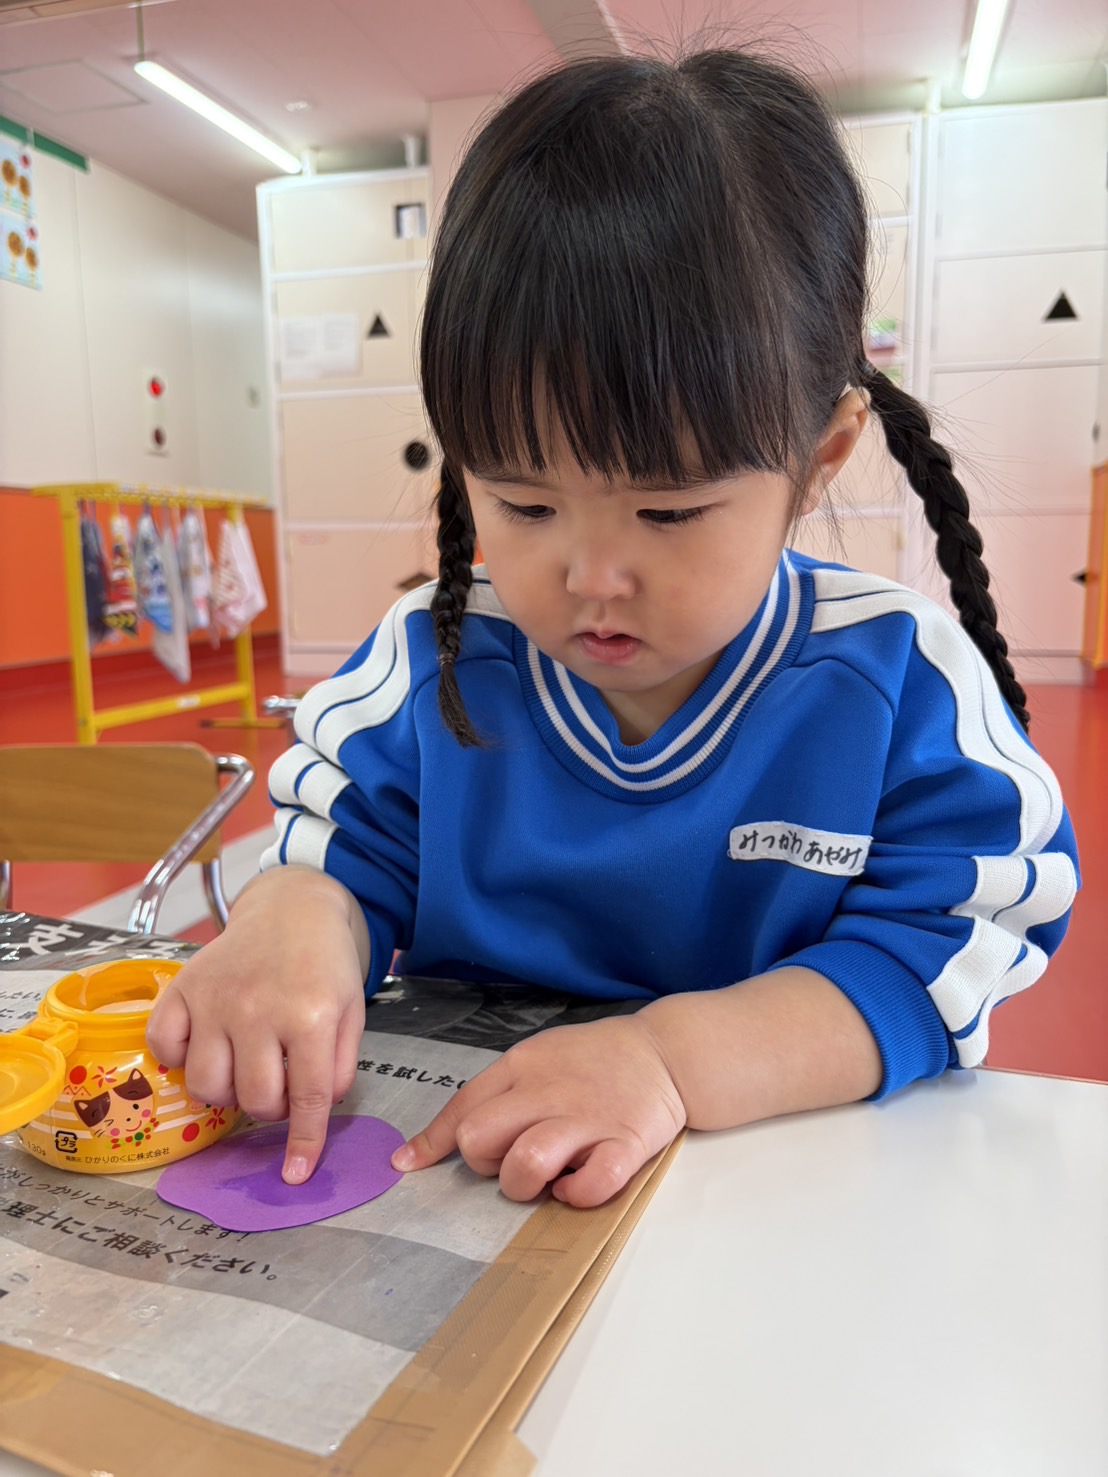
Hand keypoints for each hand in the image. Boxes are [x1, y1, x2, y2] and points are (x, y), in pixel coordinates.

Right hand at [146, 867, 368, 1184]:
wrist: (293, 909)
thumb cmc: (324, 966)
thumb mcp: (351, 1012)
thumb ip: (338, 1066)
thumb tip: (314, 1114)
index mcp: (310, 1015)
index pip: (306, 1098)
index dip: (303, 1142)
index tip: (296, 1174)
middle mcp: (257, 1009)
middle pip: (252, 1099)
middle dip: (267, 1110)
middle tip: (276, 1087)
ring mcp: (215, 999)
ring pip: (205, 1085)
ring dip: (225, 1093)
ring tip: (242, 1067)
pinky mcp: (182, 988)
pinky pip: (163, 1047)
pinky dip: (178, 1059)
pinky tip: (203, 1046)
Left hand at [391, 1015, 686, 1206]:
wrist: (664, 1052)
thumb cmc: (592, 1061)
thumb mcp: (537, 1058)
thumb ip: (491, 1095)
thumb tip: (435, 1141)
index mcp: (522, 1068)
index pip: (462, 1107)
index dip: (431, 1142)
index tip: (407, 1166)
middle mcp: (547, 1092)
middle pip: (480, 1139)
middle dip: (485, 1165)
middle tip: (512, 1161)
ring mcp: (587, 1118)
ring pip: (527, 1163)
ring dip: (526, 1185)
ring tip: (545, 1179)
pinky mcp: (625, 1143)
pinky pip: (591, 1185)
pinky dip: (578, 1196)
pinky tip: (580, 1184)